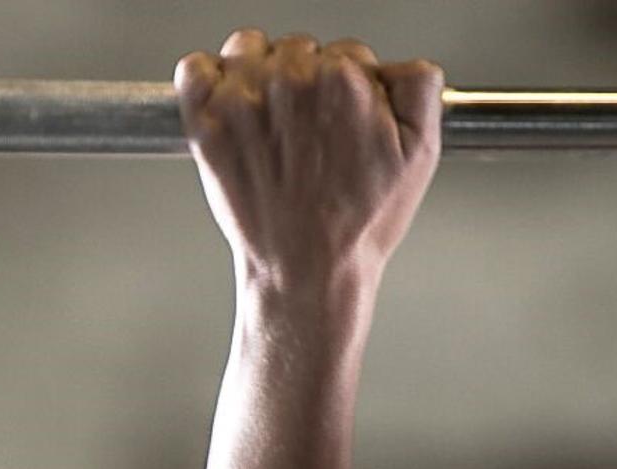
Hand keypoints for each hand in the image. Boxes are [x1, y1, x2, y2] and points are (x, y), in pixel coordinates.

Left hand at [176, 31, 444, 303]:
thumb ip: (419, 88)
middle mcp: (290, 79)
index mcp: (343, 79)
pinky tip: (231, 112)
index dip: (350, 87)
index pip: (346, 53)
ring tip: (273, 124)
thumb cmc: (358, 223)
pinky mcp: (205, 119)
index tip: (344, 119)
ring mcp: (242, 97)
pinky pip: (195, 67)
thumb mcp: (420, 154)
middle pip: (299, 49)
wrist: (307, 271)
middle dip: (307, 81)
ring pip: (249, 49)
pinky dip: (207, 80)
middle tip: (310, 133)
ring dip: (259, 74)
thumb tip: (402, 62)